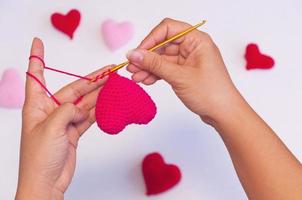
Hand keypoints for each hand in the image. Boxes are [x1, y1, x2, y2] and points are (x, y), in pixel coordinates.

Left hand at [16, 38, 109, 199]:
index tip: (37, 42)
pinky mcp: (73, 132)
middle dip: (90, 79)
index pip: (35, 75)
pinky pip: (89, 117)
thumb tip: (80, 108)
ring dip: (99, 94)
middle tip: (109, 70)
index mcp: (37, 105)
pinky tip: (109, 102)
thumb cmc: (39, 158)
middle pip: (73, 89)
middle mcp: (50, 111)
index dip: (36, 57)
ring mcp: (64, 121)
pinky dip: (99, 110)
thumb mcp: (51, 127)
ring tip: (114, 84)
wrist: (46, 183)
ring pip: (84, 103)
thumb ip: (67, 110)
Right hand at [126, 18, 239, 122]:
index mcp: (197, 40)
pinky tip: (146, 80)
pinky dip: (155, 74)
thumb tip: (134, 54)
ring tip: (135, 77)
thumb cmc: (211, 93)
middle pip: (162, 44)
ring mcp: (188, 60)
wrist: (223, 113)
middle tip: (132, 67)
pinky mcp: (185, 72)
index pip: (168, 29)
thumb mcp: (179, 77)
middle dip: (146, 57)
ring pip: (162, 58)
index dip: (150, 39)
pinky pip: (166, 68)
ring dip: (148, 67)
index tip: (138, 53)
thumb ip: (155, 64)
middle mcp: (192, 47)